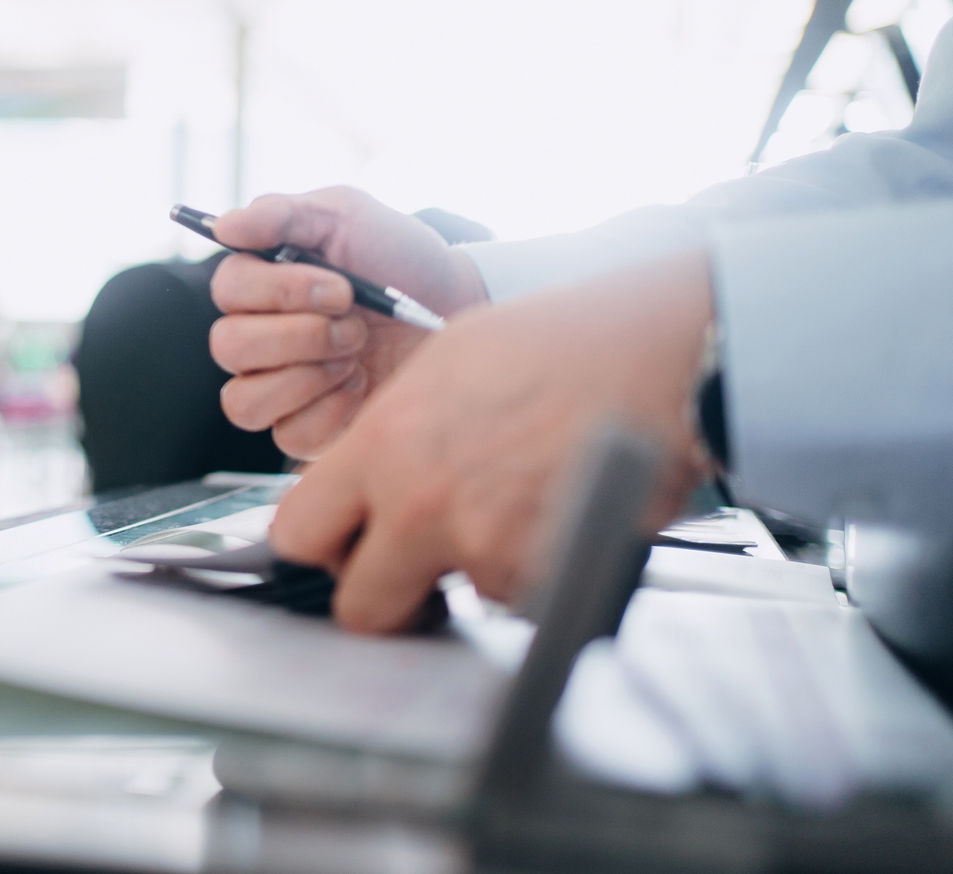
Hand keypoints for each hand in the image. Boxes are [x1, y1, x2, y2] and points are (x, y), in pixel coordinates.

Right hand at [208, 187, 488, 456]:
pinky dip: (330, 411)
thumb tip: (223, 226)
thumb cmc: (400, 259)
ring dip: (306, 376)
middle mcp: (257, 336)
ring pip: (244, 401)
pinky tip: (360, 385)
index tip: (341, 288)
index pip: (228, 290)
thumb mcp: (347, 216)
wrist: (457, 308)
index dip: (280, 292)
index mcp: (260, 283)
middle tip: (355, 324)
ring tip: (355, 355)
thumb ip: (282, 213)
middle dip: (301, 335)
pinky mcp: (306, 429)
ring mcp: (278, 386)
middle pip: (229, 347)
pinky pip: (289, 435)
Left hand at [267, 251, 715, 631]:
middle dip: (388, 597)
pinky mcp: (545, 575)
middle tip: (417, 572)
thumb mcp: (439, 368)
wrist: (655, 352)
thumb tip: (364, 481)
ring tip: (520, 508)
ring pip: (457, 601)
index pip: (297, 534)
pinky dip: (536, 574)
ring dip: (478, 574)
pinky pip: (522, 600)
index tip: (346, 547)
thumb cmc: (558, 345)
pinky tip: (557, 516)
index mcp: (380, 446)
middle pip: (360, 608)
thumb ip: (389, 437)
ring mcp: (483, 547)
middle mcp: (420, 504)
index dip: (322, 548)